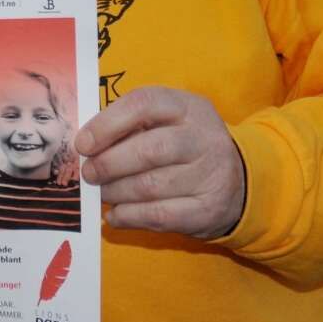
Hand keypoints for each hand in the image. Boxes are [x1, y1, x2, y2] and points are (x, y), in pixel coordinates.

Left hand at [75, 85, 245, 238]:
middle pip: (149, 150)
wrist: (239, 180)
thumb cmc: (185, 145)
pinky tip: (115, 215)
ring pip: (151, 186)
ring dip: (116, 192)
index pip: (143, 105)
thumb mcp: (167, 121)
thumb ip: (130, 125)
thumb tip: (85, 145)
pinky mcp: (209, 209)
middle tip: (89, 173)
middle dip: (109, 164)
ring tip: (101, 192)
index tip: (83, 144)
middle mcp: (204, 138)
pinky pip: (160, 215)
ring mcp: (211, 175)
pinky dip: (129, 216)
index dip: (107, 124)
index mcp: (188, 107)